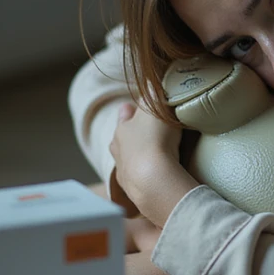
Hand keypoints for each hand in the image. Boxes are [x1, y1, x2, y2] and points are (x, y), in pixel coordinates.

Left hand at [110, 103, 196, 226]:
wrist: (153, 180)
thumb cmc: (154, 140)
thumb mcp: (155, 108)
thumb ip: (153, 93)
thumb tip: (151, 82)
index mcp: (122, 130)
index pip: (124, 117)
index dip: (129, 112)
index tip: (130, 107)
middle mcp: (118, 151)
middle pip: (121, 141)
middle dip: (129, 136)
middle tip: (140, 134)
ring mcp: (124, 173)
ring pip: (126, 162)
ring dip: (134, 159)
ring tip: (146, 159)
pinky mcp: (133, 192)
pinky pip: (136, 181)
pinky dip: (142, 178)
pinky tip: (150, 179)